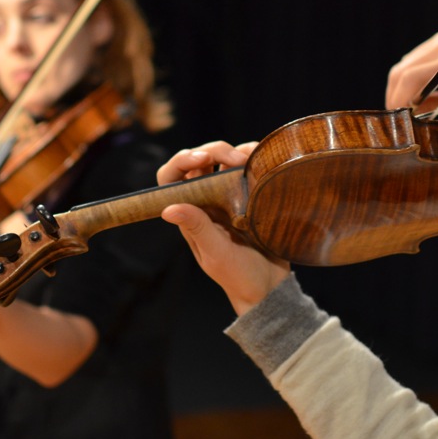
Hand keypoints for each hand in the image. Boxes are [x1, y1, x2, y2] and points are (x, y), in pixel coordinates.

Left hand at [157, 141, 289, 315]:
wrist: (270, 287)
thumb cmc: (238, 276)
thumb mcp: (216, 253)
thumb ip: (196, 228)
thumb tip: (167, 208)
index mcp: (190, 213)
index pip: (171, 177)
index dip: (182, 161)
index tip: (203, 158)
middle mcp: (206, 200)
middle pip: (199, 160)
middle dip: (215, 150)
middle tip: (237, 159)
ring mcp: (228, 196)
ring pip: (223, 160)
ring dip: (236, 151)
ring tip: (250, 158)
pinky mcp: (250, 195)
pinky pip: (248, 168)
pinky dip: (254, 157)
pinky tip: (262, 161)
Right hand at [385, 3, 437, 112]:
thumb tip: (427, 112)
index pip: (411, 80)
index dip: (399, 99)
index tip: (399, 117)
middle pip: (400, 72)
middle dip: (394, 95)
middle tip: (401, 113)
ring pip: (405, 64)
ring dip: (401, 85)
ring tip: (411, 103)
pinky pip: (415, 58)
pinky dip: (410, 74)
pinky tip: (422, 87)